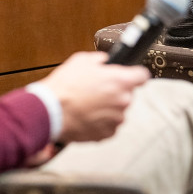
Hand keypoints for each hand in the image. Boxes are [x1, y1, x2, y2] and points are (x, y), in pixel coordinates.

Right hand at [35, 51, 149, 144]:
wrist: (51, 111)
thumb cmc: (64, 87)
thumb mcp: (82, 61)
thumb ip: (100, 60)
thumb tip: (105, 61)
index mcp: (121, 81)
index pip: (142, 76)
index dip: (134, 75)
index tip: (130, 76)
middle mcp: (123, 101)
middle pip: (127, 94)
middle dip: (115, 92)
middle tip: (97, 90)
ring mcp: (116, 119)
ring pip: (117, 111)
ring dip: (107, 108)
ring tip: (88, 104)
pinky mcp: (107, 133)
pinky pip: (109, 126)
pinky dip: (100, 122)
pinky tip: (87, 116)